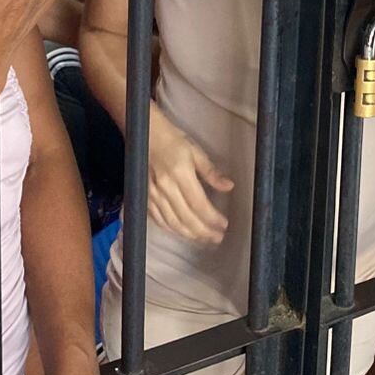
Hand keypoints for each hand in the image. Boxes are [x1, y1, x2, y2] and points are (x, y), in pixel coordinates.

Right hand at [147, 109, 233, 243]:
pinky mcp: (145, 198)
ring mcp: (153, 195)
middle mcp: (165, 188)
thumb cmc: (174, 140)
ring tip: (204, 239)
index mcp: (180, 174)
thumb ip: (212, 172)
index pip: (199, 204)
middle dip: (204, 232)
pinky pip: (159, 220)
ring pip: (173, 223)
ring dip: (190, 234)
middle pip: (186, 218)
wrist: (147, 135)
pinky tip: (183, 233)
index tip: (224, 225)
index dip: (212, 219)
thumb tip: (229, 186)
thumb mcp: (196, 151)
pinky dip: (172, 230)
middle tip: (218, 238)